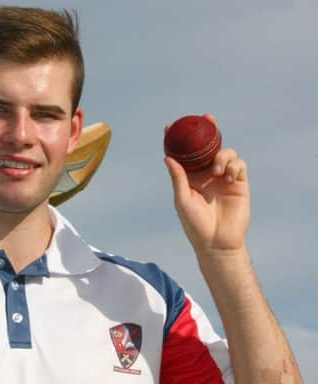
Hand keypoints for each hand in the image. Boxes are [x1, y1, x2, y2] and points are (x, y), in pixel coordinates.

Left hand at [164, 114, 249, 254]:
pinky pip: (240, 165)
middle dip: (208, 131)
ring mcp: (224, 178)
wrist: (217, 242)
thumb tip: (167, 157)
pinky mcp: (239, 184)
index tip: (170, 126)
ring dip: (223, 156)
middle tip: (207, 118)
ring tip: (217, 171)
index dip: (178, 140)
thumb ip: (178, 177)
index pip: (185, 154)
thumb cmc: (195, 224)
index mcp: (190, 177)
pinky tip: (228, 177)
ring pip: (226, 152)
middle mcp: (207, 174)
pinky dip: (235, 166)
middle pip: (208, 147)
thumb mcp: (182, 199)